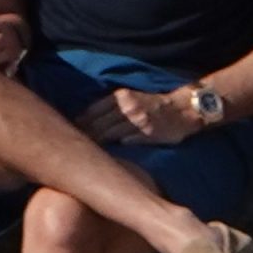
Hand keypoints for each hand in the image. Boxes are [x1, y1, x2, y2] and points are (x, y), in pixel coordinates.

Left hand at [76, 87, 195, 144]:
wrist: (182, 109)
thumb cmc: (154, 104)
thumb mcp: (131, 96)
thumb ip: (112, 105)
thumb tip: (87, 118)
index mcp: (121, 96)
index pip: (93, 111)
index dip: (80, 123)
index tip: (70, 132)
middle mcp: (127, 108)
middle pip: (97, 124)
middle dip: (84, 135)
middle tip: (71, 147)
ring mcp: (137, 122)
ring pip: (108, 134)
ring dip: (95, 144)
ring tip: (84, 153)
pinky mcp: (147, 135)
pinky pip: (124, 142)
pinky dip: (113, 149)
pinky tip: (104, 156)